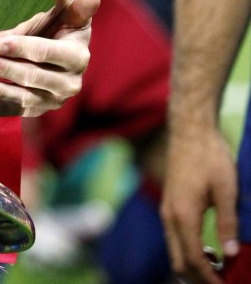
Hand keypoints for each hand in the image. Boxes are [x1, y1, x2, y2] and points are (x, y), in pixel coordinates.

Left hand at [0, 0, 98, 117]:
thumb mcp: (66, 15)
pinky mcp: (35, 111)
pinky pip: (12, 112)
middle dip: (5, 69)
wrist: (65, 62)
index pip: (48, 53)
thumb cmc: (62, 32)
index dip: (23, 48)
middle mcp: (68, 84)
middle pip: (32, 77)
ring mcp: (51, 101)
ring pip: (22, 97)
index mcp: (77, 57)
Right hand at [162, 124, 238, 283]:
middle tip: (221, 283)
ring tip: (218, 272)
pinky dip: (188, 251)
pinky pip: (174, 238)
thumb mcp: (226, 189)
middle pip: (179, 260)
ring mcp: (166, 209)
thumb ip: (228, 223)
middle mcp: (169, 215)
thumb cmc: (210, 156)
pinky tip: (208, 251)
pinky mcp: (169, 204)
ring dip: (192, 265)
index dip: (209, 278)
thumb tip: (231, 254)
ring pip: (174, 250)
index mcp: (183, 214)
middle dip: (198, 278)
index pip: (194, 259)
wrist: (189, 130)